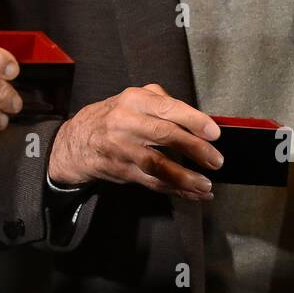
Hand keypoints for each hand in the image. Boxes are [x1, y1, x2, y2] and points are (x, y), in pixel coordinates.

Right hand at [47, 83, 221, 200]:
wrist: (77, 141)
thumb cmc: (114, 117)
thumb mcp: (134, 99)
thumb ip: (164, 104)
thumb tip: (199, 121)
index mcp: (134, 100)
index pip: (167, 108)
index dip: (192, 120)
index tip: (213, 132)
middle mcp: (126, 122)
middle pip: (164, 135)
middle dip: (194, 148)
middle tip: (216, 159)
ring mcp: (122, 148)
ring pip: (157, 164)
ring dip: (184, 176)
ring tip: (204, 184)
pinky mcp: (122, 170)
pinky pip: (152, 181)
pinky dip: (174, 189)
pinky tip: (192, 193)